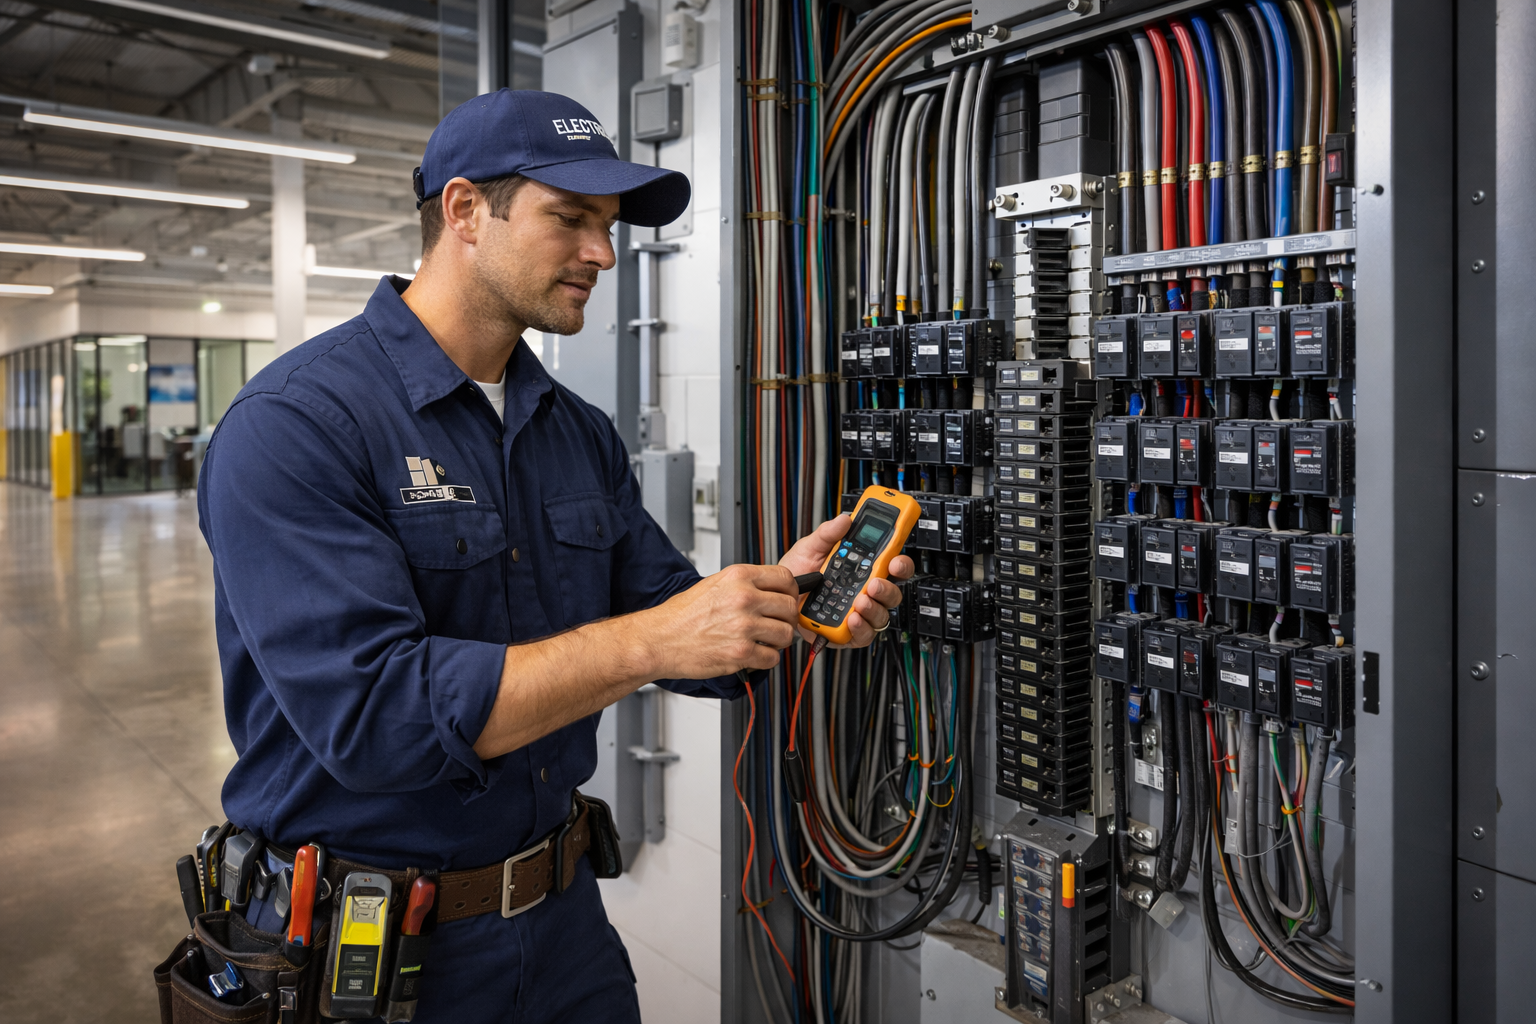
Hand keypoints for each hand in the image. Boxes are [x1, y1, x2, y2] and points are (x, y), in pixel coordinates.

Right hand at [637, 563, 799, 677]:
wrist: (659, 640)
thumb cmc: (681, 616)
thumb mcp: (713, 585)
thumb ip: (744, 585)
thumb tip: (771, 591)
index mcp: (738, 577)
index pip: (785, 577)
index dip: (791, 590)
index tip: (787, 598)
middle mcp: (744, 598)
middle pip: (790, 606)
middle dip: (786, 618)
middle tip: (776, 624)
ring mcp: (744, 626)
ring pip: (786, 634)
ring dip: (778, 641)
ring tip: (764, 641)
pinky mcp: (741, 652)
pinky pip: (772, 658)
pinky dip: (765, 660)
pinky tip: (752, 654)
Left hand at [780, 514, 913, 647]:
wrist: (779, 599)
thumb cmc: (797, 574)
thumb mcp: (809, 548)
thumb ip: (827, 533)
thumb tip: (844, 520)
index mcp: (861, 568)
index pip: (891, 565)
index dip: (899, 563)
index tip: (895, 560)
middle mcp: (863, 591)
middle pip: (891, 592)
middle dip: (887, 589)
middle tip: (874, 583)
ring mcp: (857, 613)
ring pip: (881, 615)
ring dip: (874, 608)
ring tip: (859, 602)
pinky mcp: (847, 632)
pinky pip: (864, 635)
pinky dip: (861, 628)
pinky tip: (852, 620)